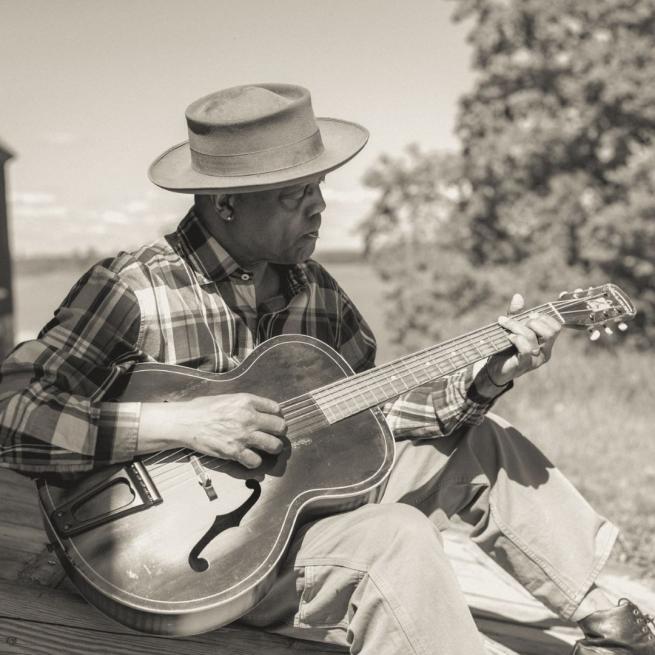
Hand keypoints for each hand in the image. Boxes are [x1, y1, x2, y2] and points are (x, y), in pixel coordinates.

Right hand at [139, 393, 285, 468]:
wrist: (186, 422)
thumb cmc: (203, 408)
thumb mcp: (228, 397)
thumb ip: (247, 403)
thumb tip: (261, 410)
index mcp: (247, 401)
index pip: (276, 408)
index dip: (277, 416)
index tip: (274, 420)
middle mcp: (248, 417)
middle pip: (280, 427)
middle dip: (280, 432)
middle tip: (275, 436)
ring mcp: (243, 435)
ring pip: (274, 445)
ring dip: (273, 448)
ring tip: (269, 448)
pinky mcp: (234, 451)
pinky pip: (256, 461)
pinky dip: (255, 462)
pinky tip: (250, 458)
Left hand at [484, 293, 560, 386]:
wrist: (494, 368)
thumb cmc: (505, 347)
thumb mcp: (511, 328)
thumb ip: (516, 314)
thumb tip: (518, 296)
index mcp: (547, 343)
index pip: (556, 326)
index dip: (544, 317)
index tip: (528, 315)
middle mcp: (545, 352)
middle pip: (551, 331)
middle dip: (533, 321)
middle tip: (518, 322)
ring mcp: (536, 359)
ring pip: (533, 336)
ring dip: (517, 327)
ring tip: (505, 326)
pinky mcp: (524, 365)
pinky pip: (526, 349)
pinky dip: (516, 339)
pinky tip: (509, 337)